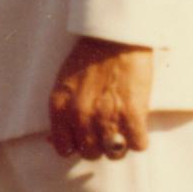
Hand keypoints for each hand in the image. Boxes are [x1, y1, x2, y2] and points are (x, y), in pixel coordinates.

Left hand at [47, 37, 153, 162]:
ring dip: (120, 145)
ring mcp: (106, 117)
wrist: (115, 38)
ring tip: (124, 131)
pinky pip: (138, 145)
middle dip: (98, 145)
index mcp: (60, 109)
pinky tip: (138, 128)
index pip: (64, 149)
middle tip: (107, 132)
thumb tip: (52, 141)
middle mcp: (80, 117)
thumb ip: (60, 113)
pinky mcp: (133, 114)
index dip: (76, 146)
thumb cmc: (88, 58)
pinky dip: (140, 139)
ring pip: (114, 152)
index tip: (85, 139)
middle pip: (90, 153)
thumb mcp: (63, 85)